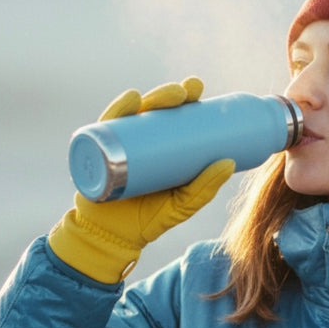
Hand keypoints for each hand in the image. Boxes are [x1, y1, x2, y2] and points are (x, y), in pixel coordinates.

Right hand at [48, 77, 234, 282]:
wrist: (114, 239)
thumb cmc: (150, 219)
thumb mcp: (182, 205)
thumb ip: (204, 189)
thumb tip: (230, 163)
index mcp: (159, 146)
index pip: (171, 115)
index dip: (184, 98)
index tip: (198, 89)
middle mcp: (138, 141)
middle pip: (153, 109)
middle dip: (170, 94)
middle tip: (186, 93)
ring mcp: (117, 145)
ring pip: (132, 114)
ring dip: (149, 97)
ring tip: (166, 96)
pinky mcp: (98, 154)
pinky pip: (104, 128)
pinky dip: (117, 111)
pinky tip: (131, 100)